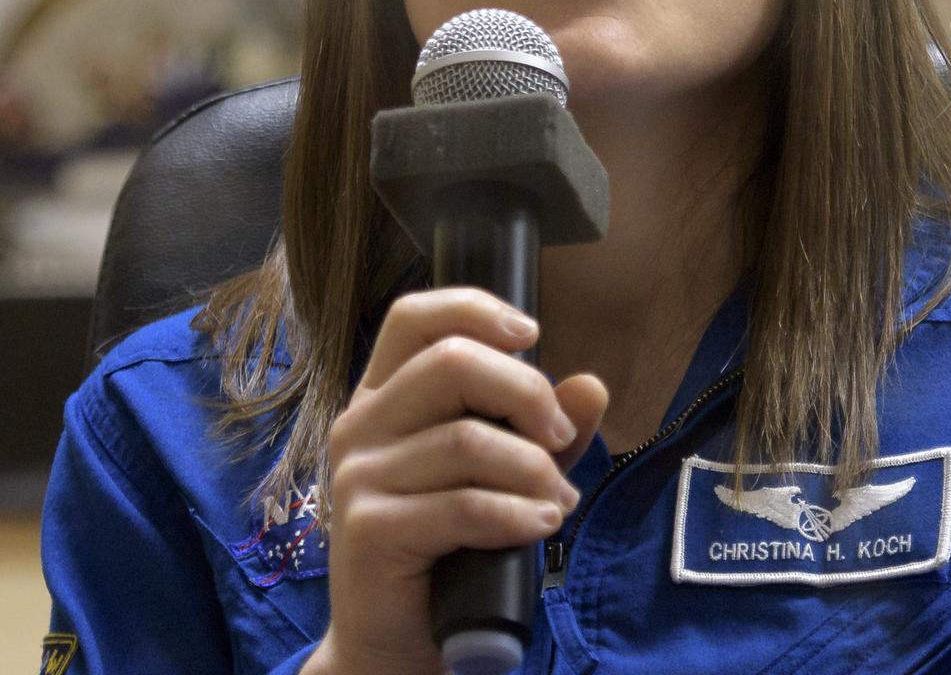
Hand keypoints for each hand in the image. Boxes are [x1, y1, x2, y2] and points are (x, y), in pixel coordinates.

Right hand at [303, 288, 606, 674]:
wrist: (395, 642)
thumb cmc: (449, 545)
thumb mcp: (502, 473)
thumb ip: (542, 429)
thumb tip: (592, 386)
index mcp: (382, 394)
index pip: (414, 317)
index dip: (475, 309)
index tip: (531, 332)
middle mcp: (361, 424)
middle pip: (451, 363)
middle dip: (526, 392)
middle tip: (560, 436)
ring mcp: (358, 477)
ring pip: (466, 440)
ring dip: (533, 468)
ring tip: (557, 499)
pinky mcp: (370, 531)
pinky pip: (464, 506)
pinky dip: (518, 514)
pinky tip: (541, 524)